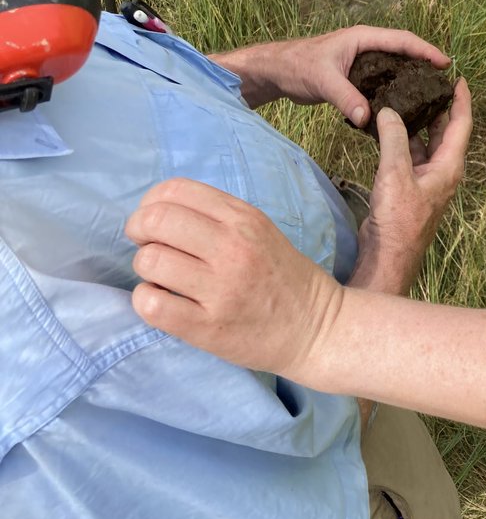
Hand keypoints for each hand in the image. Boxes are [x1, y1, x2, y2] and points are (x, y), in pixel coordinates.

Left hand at [126, 178, 342, 374]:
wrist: (315, 328)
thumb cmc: (282, 277)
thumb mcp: (260, 230)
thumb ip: (217, 216)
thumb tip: (158, 212)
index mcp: (243, 219)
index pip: (174, 191)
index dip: (151, 204)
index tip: (155, 222)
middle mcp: (232, 248)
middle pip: (156, 220)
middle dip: (138, 231)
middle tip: (147, 247)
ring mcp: (220, 289)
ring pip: (149, 261)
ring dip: (145, 268)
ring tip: (161, 278)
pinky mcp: (209, 327)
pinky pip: (152, 305)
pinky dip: (146, 300)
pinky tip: (161, 301)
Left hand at [214, 26, 450, 119]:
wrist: (276, 72)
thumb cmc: (297, 66)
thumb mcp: (322, 81)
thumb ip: (345, 98)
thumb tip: (367, 118)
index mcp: (363, 38)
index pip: (402, 40)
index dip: (425, 50)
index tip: (445, 63)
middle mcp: (366, 47)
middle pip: (403, 52)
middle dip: (424, 64)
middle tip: (444, 82)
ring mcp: (361, 62)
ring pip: (394, 67)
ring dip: (411, 78)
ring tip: (430, 95)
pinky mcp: (355, 77)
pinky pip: (382, 81)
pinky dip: (394, 90)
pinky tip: (402, 106)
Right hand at [352, 78, 472, 295]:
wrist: (388, 254)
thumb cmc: (399, 218)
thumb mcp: (395, 173)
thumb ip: (394, 138)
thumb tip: (389, 111)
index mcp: (449, 166)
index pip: (461, 125)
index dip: (461, 100)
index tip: (459, 79)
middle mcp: (442, 171)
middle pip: (444, 132)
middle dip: (438, 108)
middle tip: (426, 83)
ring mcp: (426, 180)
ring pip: (425, 143)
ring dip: (416, 124)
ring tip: (404, 99)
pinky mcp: (409, 187)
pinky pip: (410, 156)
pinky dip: (401, 140)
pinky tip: (387, 128)